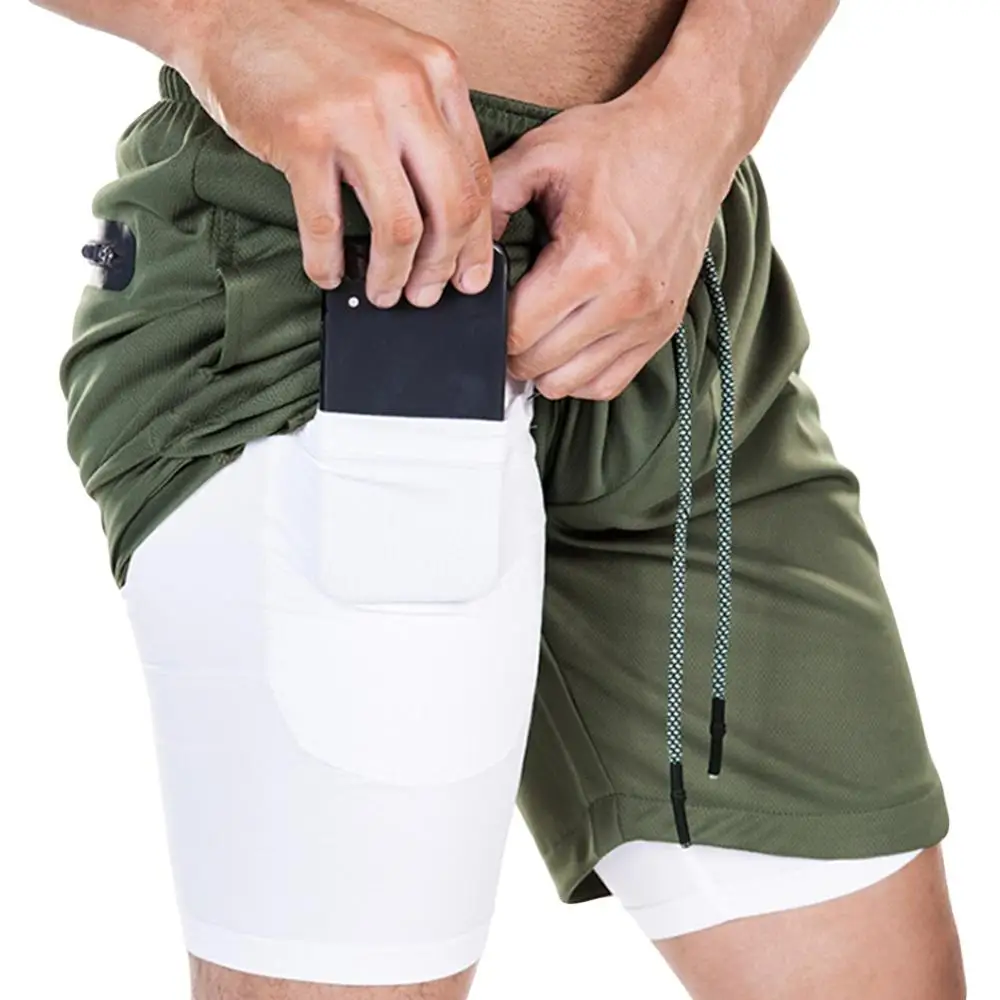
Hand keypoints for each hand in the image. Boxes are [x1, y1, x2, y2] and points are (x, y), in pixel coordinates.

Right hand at [174, 0, 493, 306]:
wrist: (229, 8)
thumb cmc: (311, 45)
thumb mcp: (393, 66)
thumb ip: (426, 123)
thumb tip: (449, 210)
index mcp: (438, 73)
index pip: (478, 177)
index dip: (477, 240)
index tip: (469, 273)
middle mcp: (405, 90)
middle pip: (452, 207)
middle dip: (444, 266)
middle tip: (429, 294)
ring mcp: (354, 113)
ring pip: (399, 225)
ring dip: (393, 274)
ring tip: (384, 293)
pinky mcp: (302, 136)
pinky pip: (326, 223)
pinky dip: (329, 261)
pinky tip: (328, 273)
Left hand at [490, 87, 736, 399]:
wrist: (691, 139)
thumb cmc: (618, 144)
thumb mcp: (541, 153)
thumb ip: (490, 199)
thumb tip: (462, 253)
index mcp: (591, 258)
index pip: (519, 331)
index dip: (491, 325)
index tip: (489, 305)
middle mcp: (624, 299)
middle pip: (540, 364)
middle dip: (511, 348)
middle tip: (506, 319)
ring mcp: (648, 319)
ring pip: (570, 384)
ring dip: (542, 367)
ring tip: (535, 334)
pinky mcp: (663, 328)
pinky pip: (607, 384)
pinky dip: (578, 376)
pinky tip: (566, 347)